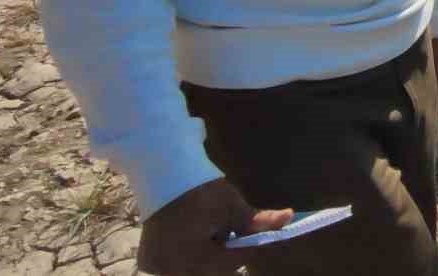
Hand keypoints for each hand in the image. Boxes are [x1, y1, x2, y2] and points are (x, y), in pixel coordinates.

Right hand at [137, 178, 292, 275]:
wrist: (164, 171)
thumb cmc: (201, 189)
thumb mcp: (232, 206)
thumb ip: (259, 221)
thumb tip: (288, 217)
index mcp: (191, 257)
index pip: (230, 264)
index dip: (246, 250)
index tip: (252, 236)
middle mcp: (170, 268)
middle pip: (212, 270)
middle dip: (226, 256)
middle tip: (227, 233)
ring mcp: (157, 267)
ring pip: (197, 269)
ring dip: (209, 258)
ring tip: (208, 232)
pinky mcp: (148, 262)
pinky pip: (177, 266)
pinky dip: (189, 256)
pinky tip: (190, 238)